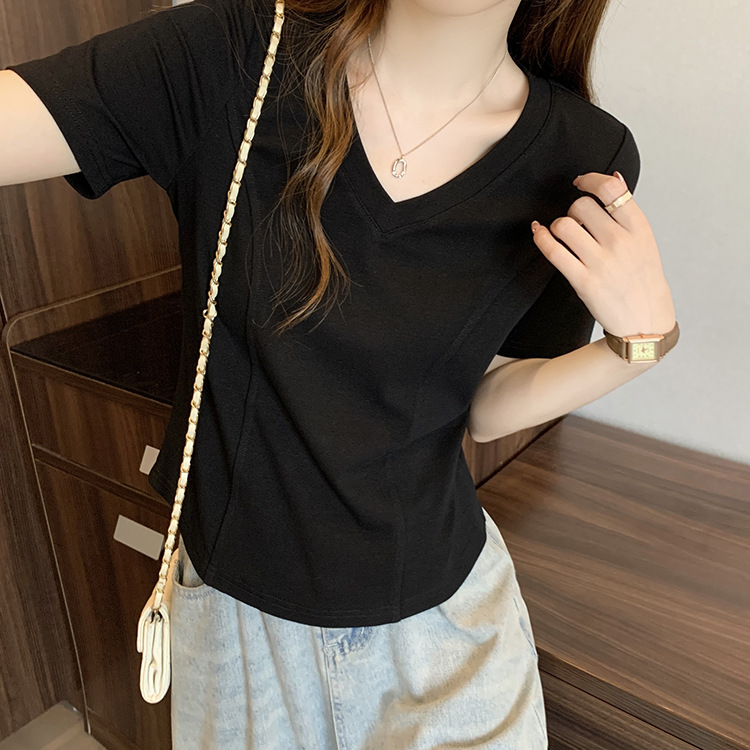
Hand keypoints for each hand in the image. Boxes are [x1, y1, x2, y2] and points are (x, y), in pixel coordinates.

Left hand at [530, 171, 675, 336]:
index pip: (610, 189)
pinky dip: (541, 238)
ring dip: (558, 226)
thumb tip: (614, 177)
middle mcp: (619, 242)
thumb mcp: (644, 240)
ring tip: (563, 235)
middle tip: (576, 221)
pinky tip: (540, 233)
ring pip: (564, 225)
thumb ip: (627, 209)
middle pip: (581, 205)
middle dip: (573, 210)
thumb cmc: (642, 278)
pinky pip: (553, 250)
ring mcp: (600, 262)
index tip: (580, 182)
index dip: (589, 180)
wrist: (644, 319)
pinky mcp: (583, 280)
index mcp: (638, 228)